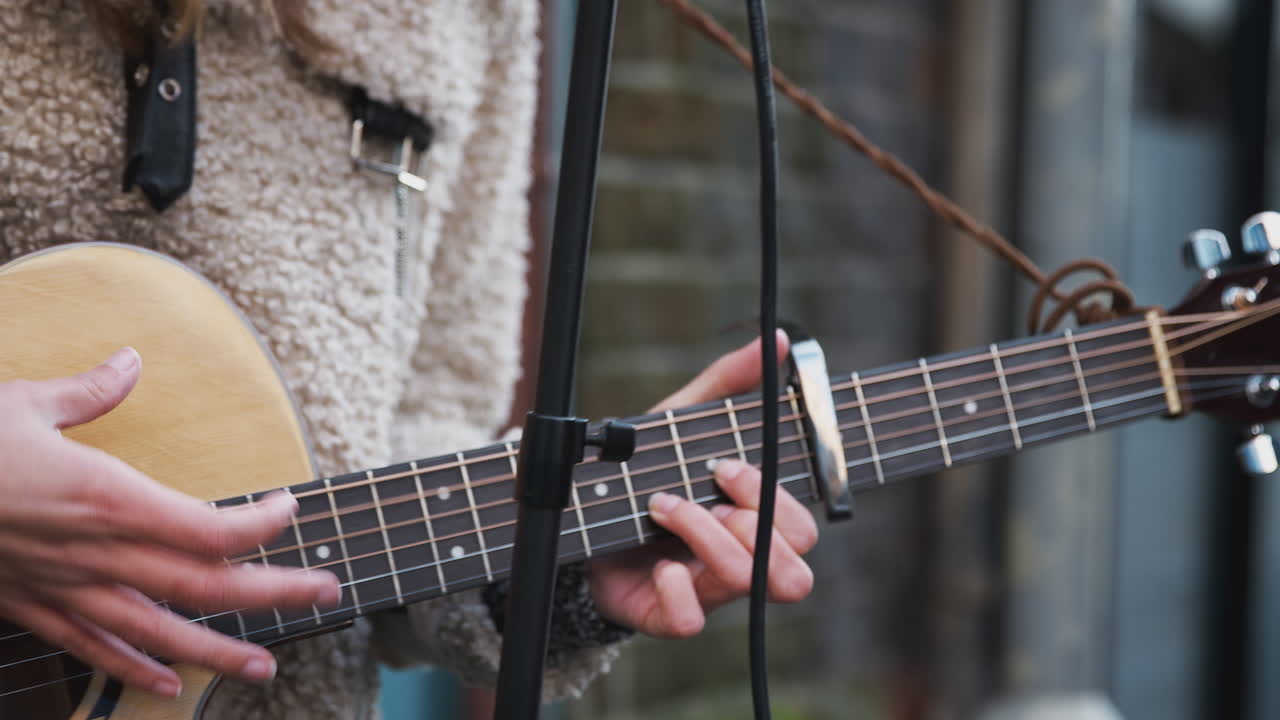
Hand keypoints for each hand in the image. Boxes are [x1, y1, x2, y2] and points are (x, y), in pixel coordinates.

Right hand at [0, 349, 340, 697]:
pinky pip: (92, 650)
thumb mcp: (22, 403)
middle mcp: (97, 553)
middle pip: (204, 585)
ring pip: (158, 632)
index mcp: (106, 498)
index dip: (261, 525)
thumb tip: (129, 359)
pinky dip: (133, 671)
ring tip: (264, 670)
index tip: (290, 508)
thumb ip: (88, 391)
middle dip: (274, 592)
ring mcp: (66, 589)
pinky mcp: (33, 608)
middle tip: (329, 593)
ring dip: (217, 652)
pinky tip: (166, 687)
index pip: (209, 527)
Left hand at [588, 332, 818, 636]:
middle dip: (752, 523)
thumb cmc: (644, 471)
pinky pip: (690, 621)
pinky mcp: (665, 613)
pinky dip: (675, 589)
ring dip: (705, 538)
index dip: (775, 500)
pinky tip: (656, 563)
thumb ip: (729, 383)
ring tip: (662, 506)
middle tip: (704, 490)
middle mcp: (739, 562)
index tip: (724, 464)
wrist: (577, 516)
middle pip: (796, 572)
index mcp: (753, 523)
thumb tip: (782, 340)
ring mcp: (705, 592)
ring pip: (746, 585)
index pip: (805, 532)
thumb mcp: (681, 422)